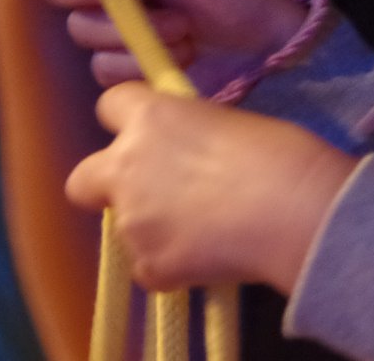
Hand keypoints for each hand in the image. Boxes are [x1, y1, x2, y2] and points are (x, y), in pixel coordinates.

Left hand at [65, 83, 356, 293]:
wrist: (292, 210)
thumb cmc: (278, 153)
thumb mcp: (227, 123)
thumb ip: (191, 137)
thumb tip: (189, 154)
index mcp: (150, 118)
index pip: (110, 104)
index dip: (128, 120)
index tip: (153, 133)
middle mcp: (126, 167)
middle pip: (81, 180)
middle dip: (106, 186)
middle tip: (151, 192)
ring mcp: (132, 221)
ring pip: (123, 229)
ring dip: (152, 228)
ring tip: (205, 231)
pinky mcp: (149, 266)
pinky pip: (148, 268)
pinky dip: (171, 266)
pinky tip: (208, 257)